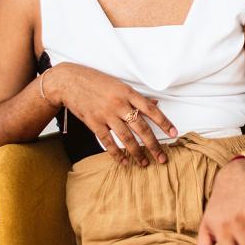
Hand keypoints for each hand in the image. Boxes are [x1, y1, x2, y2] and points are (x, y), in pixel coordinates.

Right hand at [44, 62, 177, 166]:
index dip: (164, 122)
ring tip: (144, 164)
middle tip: (162, 158)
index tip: (174, 133)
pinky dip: (116, 153)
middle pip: (141, 127)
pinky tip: (124, 162)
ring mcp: (106, 114)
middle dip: (153, 145)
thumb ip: (137, 96)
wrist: (70, 81)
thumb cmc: (97, 81)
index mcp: (128, 93)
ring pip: (126, 137)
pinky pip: (107, 141)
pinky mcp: (93, 122)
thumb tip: (156, 104)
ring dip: (137, 153)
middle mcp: (119, 104)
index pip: (151, 109)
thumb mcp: (120, 85)